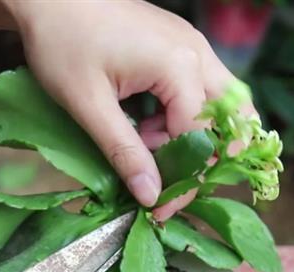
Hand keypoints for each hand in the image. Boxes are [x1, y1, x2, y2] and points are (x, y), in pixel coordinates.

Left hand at [2, 0, 244, 211]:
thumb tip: (151, 195)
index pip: (200, 138)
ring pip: (221, 102)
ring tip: (150, 145)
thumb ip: (124, 151)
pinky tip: (148, 124)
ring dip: (195, 135)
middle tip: (170, 181)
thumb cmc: (62, 42)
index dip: (183, 180)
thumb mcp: (89, 104)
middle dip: (204, 158)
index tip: (160, 208)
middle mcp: (197, 53)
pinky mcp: (179, 44)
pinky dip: (183, 115)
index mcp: (180, 66)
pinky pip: (200, 88)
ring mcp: (192, 44)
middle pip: (230, 118)